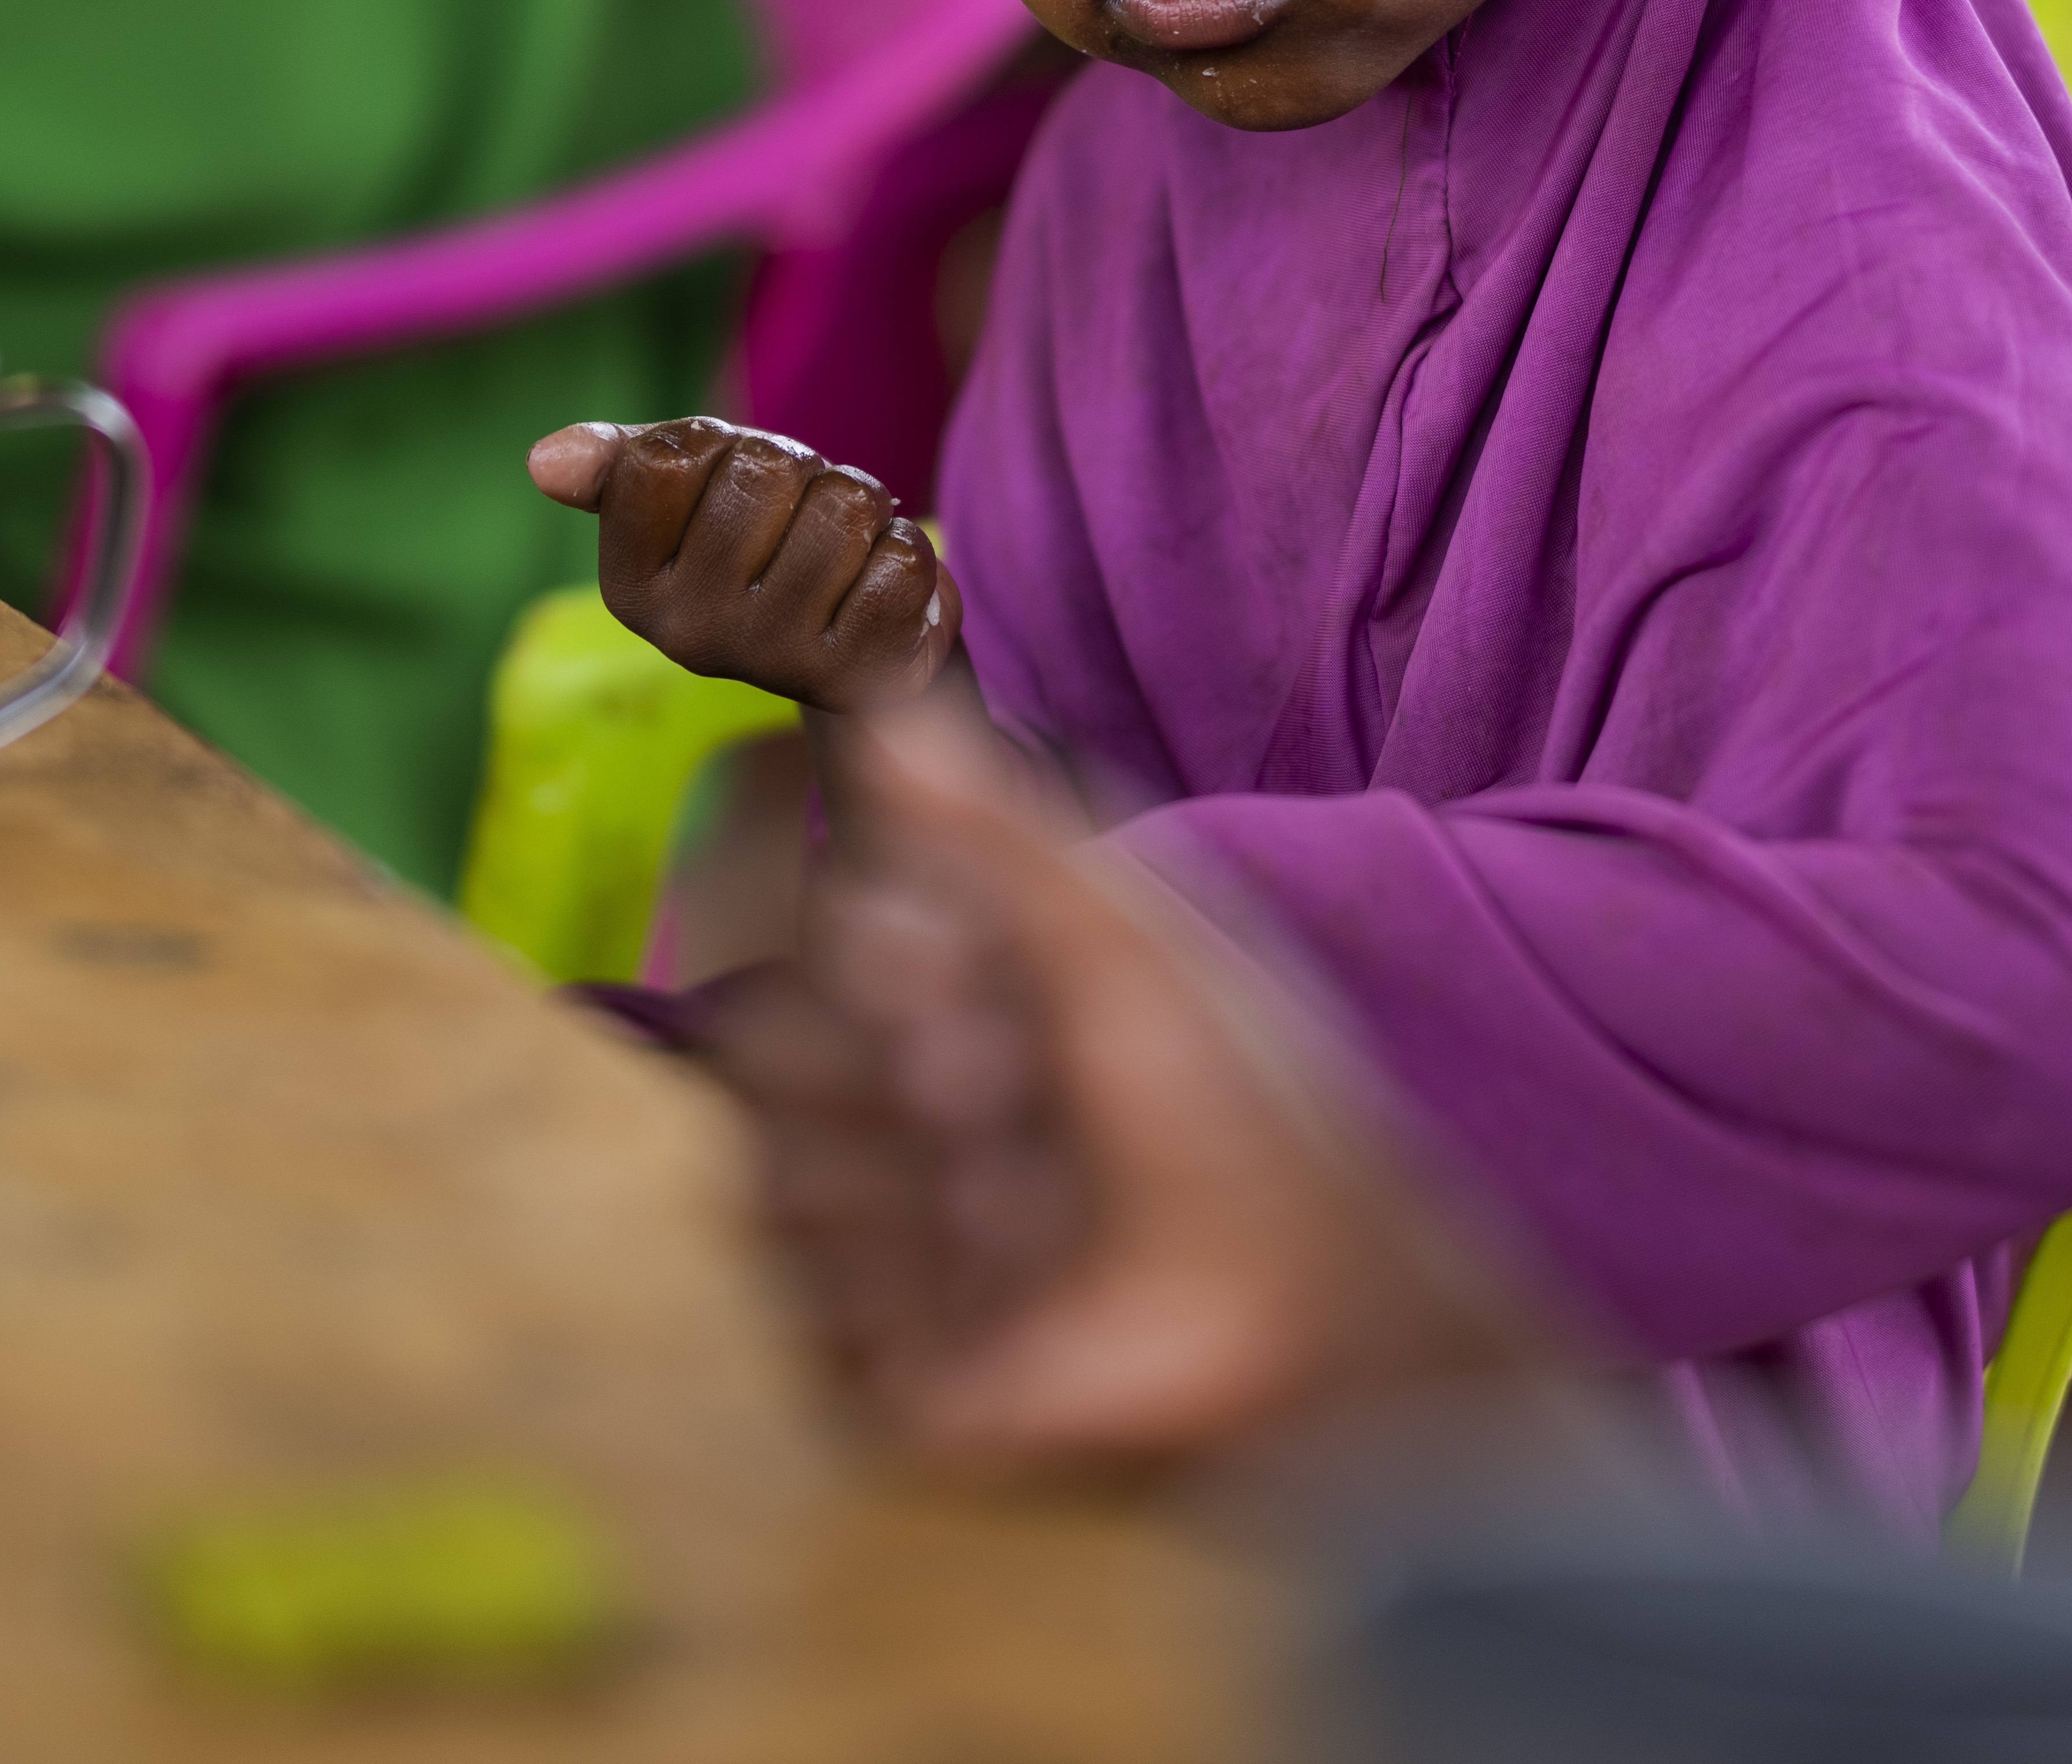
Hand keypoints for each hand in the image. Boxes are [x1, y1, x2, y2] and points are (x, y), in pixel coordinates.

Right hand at [524, 416, 960, 721]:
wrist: (860, 638)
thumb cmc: (769, 540)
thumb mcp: (694, 488)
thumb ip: (622, 466)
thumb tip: (543, 458)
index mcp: (629, 588)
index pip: (666, 458)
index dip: (718, 446)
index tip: (731, 485)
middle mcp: (687, 637)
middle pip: (760, 471)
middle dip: (798, 472)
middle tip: (799, 519)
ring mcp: (771, 662)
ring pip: (842, 507)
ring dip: (860, 510)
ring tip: (842, 552)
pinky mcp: (858, 675)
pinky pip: (900, 560)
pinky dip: (905, 555)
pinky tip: (879, 590)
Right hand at [706, 704, 1553, 1474]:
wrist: (1304, 1310)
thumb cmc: (1238, 1107)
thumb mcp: (1118, 939)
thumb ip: (994, 822)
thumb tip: (884, 700)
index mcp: (958, 1007)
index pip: (816, 942)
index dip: (875, 948)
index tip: (953, 963)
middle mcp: (905, 1119)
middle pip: (768, 1041)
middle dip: (887, 1058)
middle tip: (1001, 1086)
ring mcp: (884, 1246)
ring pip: (767, 1172)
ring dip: (899, 1178)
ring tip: (1020, 1204)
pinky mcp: (875, 1372)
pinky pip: (799, 1310)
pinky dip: (897, 1296)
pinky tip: (998, 1306)